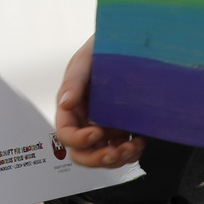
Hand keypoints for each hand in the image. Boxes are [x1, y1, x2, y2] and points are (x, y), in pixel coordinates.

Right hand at [54, 36, 144, 168]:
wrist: (130, 45)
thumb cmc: (103, 48)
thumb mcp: (86, 59)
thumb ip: (74, 80)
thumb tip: (64, 102)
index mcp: (71, 106)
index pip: (66, 133)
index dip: (78, 139)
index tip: (97, 132)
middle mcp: (86, 120)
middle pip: (82, 153)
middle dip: (97, 158)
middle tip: (113, 152)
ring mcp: (104, 126)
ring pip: (103, 156)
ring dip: (117, 159)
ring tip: (132, 147)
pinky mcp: (122, 129)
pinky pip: (122, 151)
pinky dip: (130, 154)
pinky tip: (139, 142)